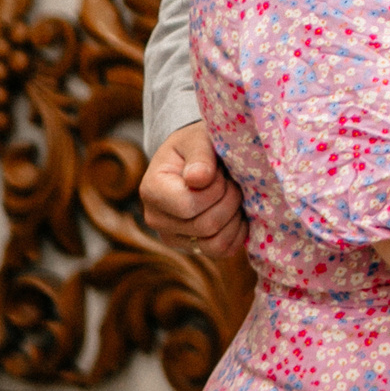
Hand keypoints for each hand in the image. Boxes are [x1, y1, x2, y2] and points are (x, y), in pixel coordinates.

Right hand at [141, 123, 246, 259]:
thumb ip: (199, 155)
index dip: (215, 190)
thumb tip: (198, 179)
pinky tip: (238, 212)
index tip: (220, 172)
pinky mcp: (192, 248)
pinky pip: (222, 251)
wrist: (198, 159)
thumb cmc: (197, 145)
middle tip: (232, 182)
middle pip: (206, 225)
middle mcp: (156, 219)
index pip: (188, 205)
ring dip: (235, 218)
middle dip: (230, 200)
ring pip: (215, 244)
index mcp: (152, 190)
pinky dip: (237, 233)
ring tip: (234, 196)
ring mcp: (173, 237)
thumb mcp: (198, 139)